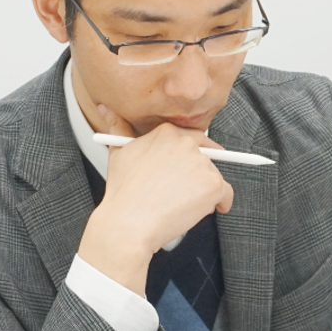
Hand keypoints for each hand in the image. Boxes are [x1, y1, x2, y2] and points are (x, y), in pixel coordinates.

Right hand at [77, 106, 233, 294]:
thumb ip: (117, 127)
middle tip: (192, 189)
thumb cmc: (123, 192)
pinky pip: (226, 195)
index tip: (189, 167)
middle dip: (201, 172)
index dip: (191, 156)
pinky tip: (201, 211)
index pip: (192, 138)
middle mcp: (187, 143)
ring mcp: (202, 163)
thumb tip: (104, 108)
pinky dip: (220, 204)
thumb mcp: (117, 153)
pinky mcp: (213, 185)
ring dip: (205, 191)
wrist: (128, 223)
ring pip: (215, 176)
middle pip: (207, 155)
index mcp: (167, 132)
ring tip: (181, 205)